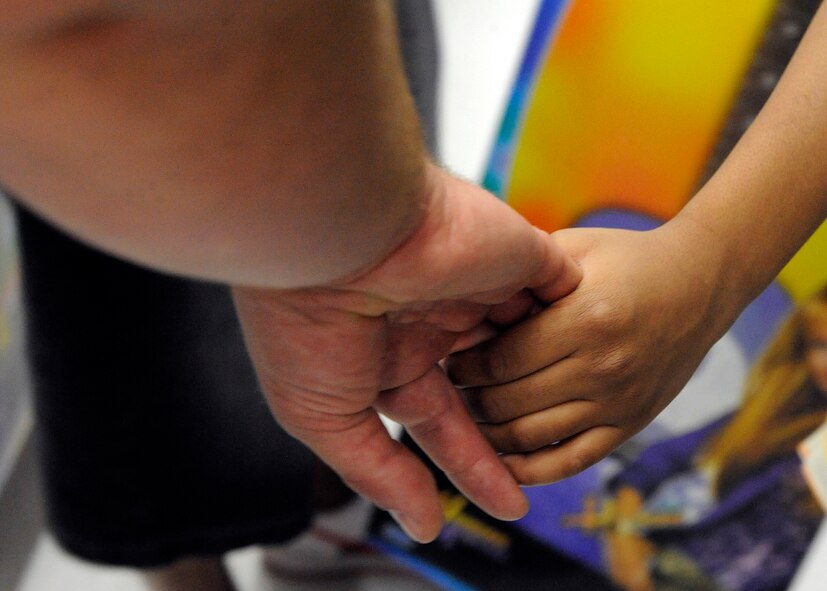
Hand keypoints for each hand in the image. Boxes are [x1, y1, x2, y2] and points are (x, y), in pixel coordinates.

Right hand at [232, 163, 580, 541]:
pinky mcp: (518, 253)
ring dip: (551, 378)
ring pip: (530, 341)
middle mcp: (435, 319)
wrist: (336, 233)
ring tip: (578, 421)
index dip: (476, 463)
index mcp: (390, 352)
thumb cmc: (309, 324)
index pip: (444, 419)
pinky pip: (562, 293)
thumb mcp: (326, 417)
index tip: (510, 503)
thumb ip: (379, 472)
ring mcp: (478, 285)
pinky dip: (577, 322)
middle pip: (492, 387)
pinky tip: (596, 358)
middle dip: (515, 428)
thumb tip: (424, 524)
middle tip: (542, 470)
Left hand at [446, 221, 737, 484]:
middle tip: (448, 388)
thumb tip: (466, 304)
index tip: (447, 357)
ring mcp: (619, 403)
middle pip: (510, 402)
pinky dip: (530, 469)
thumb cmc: (627, 258)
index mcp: (586, 319)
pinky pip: (571, 461)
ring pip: (532, 437)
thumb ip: (525, 273)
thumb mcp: (575, 248)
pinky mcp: (630, 425)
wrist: (700, 283)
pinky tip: (501, 461)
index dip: (465, 364)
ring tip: (466, 417)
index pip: (502, 359)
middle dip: (468, 399)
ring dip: (489, 434)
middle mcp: (603, 368)